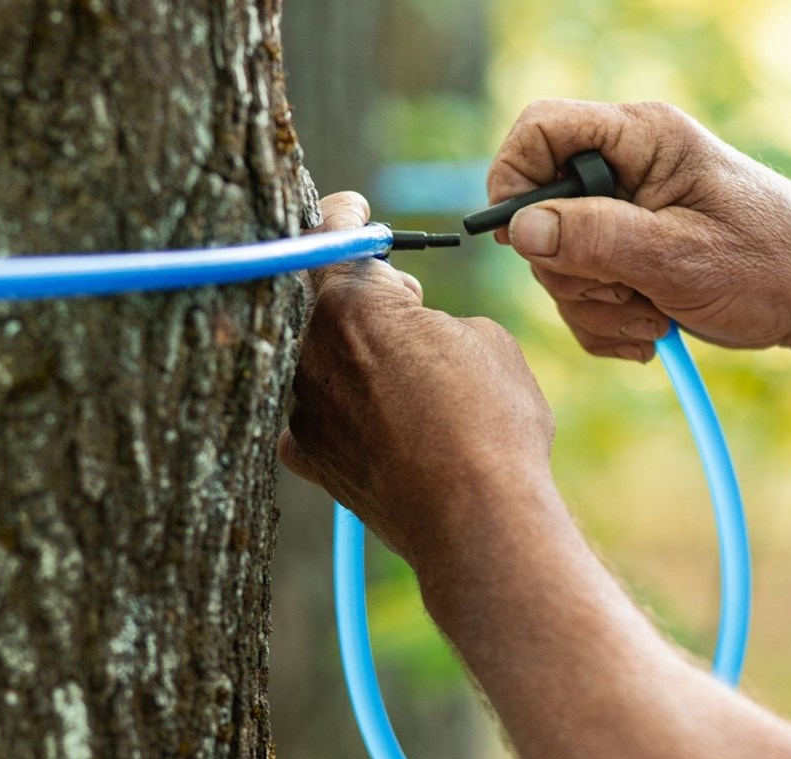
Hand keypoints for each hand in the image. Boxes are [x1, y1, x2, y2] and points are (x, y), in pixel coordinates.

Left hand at [279, 193, 555, 561]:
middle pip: (321, 302)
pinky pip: (319, 414)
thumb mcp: (484, 337)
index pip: (331, 234)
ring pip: (321, 361)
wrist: (475, 516)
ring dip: (354, 358)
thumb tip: (417, 333)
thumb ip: (432, 317)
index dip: (345, 216)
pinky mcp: (306, 456)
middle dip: (360, 298)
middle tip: (405, 306)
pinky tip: (388, 426)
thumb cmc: (490, 419)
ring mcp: (299, 408)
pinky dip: (346, 412)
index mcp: (348, 303)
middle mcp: (307, 351)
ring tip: (409, 380)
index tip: (352, 209)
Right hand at [488, 99, 790, 358]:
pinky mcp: (628, 254)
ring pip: (558, 262)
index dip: (514, 180)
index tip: (526, 240)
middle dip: (575, 271)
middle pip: (541, 211)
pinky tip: (653, 329)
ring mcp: (625, 213)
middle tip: (630, 294)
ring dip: (598, 307)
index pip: (541, 130)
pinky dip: (607, 323)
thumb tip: (523, 229)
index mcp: (641, 139)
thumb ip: (597, 239)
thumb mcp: (680, 257)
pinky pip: (581, 292)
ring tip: (656, 317)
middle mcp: (627, 167)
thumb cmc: (771, 266)